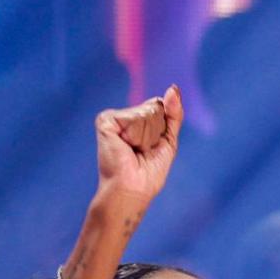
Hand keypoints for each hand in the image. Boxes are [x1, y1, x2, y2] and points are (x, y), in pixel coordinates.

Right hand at [94, 86, 183, 213]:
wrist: (133, 189)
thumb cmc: (149, 173)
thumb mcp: (168, 140)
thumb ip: (174, 114)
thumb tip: (173, 88)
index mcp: (135, 120)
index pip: (159, 107)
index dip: (163, 129)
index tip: (151, 148)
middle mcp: (122, 116)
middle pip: (154, 108)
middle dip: (156, 132)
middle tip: (142, 151)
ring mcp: (112, 118)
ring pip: (146, 112)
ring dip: (147, 136)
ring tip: (134, 151)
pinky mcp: (105, 121)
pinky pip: (134, 117)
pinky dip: (137, 134)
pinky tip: (126, 146)